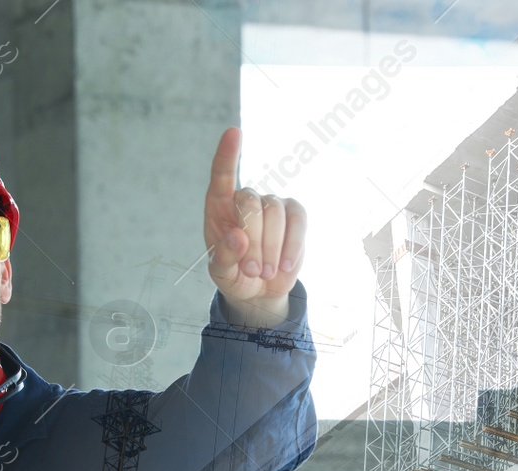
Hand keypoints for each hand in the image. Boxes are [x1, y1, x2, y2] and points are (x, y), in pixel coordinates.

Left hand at [204, 127, 305, 327]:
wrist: (261, 290)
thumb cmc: (235, 275)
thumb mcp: (222, 273)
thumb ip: (224, 257)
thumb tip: (238, 238)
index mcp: (219, 206)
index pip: (221, 174)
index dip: (228, 154)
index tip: (234, 132)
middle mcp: (245, 199)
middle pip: (251, 202)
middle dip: (253, 240)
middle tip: (252, 271)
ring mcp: (272, 204)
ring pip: (276, 213)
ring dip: (271, 249)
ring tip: (265, 273)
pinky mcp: (295, 215)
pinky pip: (298, 221)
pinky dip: (292, 246)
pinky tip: (285, 267)